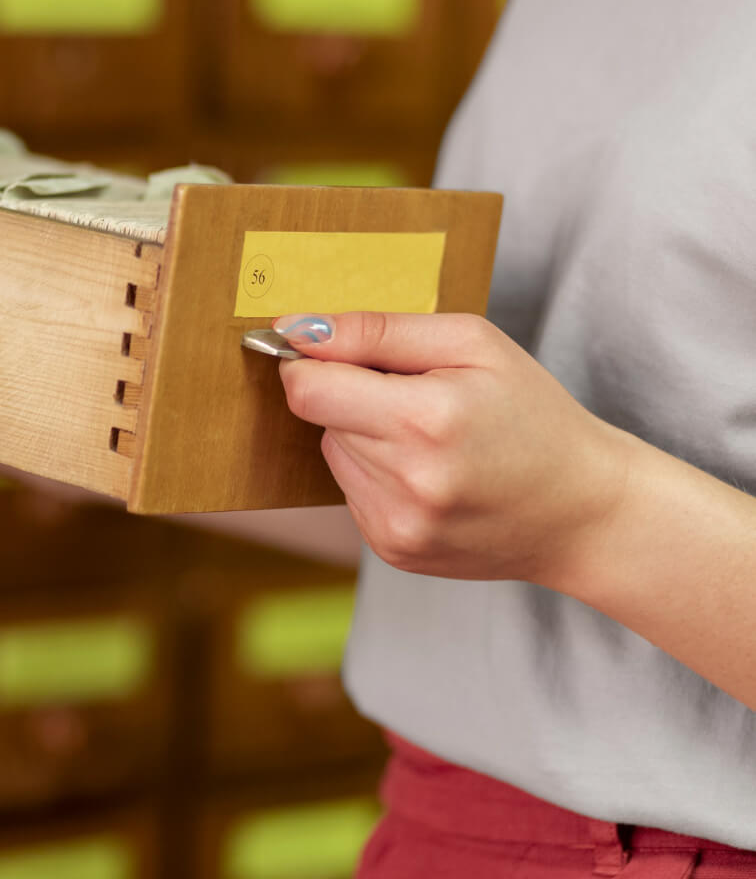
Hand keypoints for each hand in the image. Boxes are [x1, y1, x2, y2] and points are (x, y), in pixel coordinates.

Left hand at [273, 312, 634, 585]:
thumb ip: (376, 331)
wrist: (584, 511)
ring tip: (433, 440)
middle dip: (353, 395)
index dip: (307, 362)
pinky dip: (378, 474)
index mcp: (424, 419)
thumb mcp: (472, 344)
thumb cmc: (533, 415)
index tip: (325, 351)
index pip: (306, 389)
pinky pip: (352, 491)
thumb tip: (294, 329)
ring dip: (364, 436)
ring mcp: (397, 524)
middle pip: (321, 417)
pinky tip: (431, 475)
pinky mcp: (393, 549)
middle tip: (420, 397)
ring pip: (333, 452)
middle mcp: (405, 480)